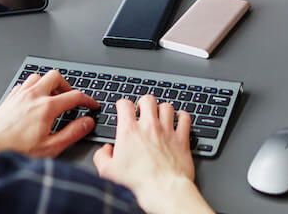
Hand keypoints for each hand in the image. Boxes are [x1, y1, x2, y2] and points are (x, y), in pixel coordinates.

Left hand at [0, 69, 98, 156]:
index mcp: (47, 107)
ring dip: (48, 84)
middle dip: (67, 85)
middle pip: (56, 76)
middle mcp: (34, 96)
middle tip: (70, 97)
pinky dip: (33, 88)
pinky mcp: (9, 98)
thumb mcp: (50, 147)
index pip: (74, 96)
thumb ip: (72, 133)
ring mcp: (20, 94)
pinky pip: (24, 84)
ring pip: (39, 77)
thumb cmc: (15, 150)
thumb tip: (87, 123)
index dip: (87, 99)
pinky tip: (33, 99)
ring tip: (52, 97)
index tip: (91, 105)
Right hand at [93, 96, 211, 213]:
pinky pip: (185, 118)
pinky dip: (183, 117)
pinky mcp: (182, 138)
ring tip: (161, 115)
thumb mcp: (108, 171)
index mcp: (130, 131)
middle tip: (143, 110)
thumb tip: (105, 150)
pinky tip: (180, 120)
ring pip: (167, 106)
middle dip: (144, 102)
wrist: (162, 188)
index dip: (122, 104)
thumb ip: (101, 156)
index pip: (124, 104)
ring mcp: (167, 130)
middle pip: (148, 99)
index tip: (123, 108)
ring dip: (163, 109)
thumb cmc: (137, 181)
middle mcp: (149, 126)